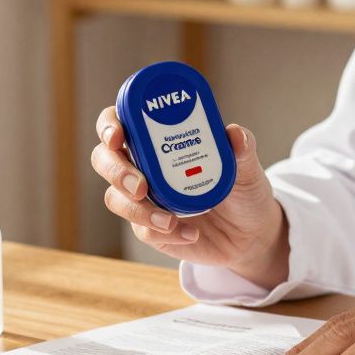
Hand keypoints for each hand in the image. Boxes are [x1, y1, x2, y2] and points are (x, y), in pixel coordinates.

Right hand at [91, 106, 289, 287]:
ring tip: (169, 220)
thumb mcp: (247, 167)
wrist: (250, 233)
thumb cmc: (243, 190)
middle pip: (104, 159)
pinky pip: (141, 230)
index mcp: (160, 138)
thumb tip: (236, 134)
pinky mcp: (149, 227)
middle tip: (140, 186)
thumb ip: (242, 148)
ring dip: (137, 210)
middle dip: (115, 171)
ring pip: (115, 198)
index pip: (120, 121)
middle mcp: (144, 164)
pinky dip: (162, 232)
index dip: (109, 126)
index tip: (118, 137)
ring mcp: (143, 198)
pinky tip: (190, 233)